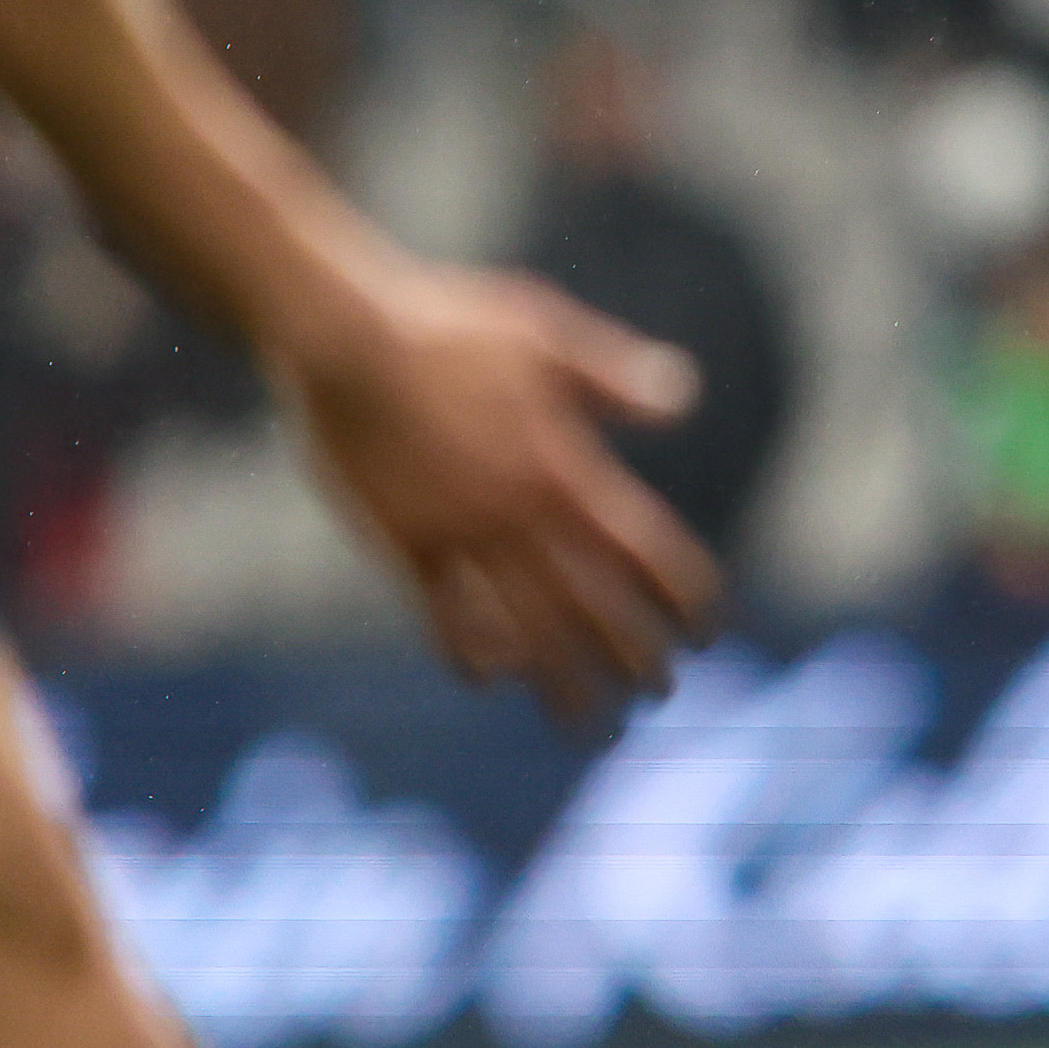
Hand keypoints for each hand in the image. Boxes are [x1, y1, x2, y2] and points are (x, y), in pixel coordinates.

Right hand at [280, 263, 719, 718]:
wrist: (343, 332)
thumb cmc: (447, 323)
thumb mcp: (545, 335)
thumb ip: (614, 376)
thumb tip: (683, 399)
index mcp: (564, 466)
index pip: (644, 549)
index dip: (682, 596)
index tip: (705, 633)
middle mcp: (519, 511)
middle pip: (593, 605)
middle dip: (633, 657)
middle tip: (660, 693)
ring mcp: (459, 532)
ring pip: (525, 627)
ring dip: (562, 680)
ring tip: (588, 724)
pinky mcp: (403, 541)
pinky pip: (442, 616)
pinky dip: (470, 654)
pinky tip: (490, 681)